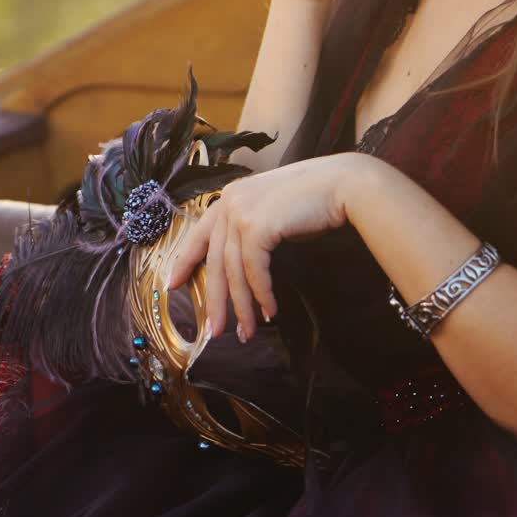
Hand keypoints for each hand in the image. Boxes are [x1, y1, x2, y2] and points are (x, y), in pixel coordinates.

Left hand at [165, 154, 373, 341]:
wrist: (343, 184)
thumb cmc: (314, 201)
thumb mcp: (272, 213)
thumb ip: (252, 231)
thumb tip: (242, 270)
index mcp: (230, 197)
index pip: (200, 234)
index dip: (185, 261)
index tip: (173, 284)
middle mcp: (230, 202)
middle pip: (216, 261)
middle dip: (216, 300)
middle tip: (215, 330)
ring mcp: (241, 212)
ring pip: (234, 271)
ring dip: (242, 306)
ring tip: (246, 332)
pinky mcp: (257, 226)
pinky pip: (254, 271)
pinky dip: (261, 294)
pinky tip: (269, 311)